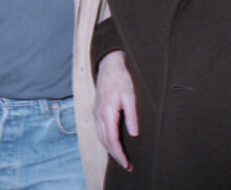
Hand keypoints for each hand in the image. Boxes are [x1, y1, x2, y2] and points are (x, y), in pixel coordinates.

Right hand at [93, 50, 137, 170]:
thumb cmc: (121, 79)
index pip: (112, 139)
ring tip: (121, 157)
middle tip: (127, 165)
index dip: (119, 153)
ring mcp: (96, 112)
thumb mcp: (130, 96)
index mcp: (107, 111)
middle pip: (104, 141)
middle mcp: (99, 114)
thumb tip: (134, 134)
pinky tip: (113, 143)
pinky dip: (105, 140)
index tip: (127, 163)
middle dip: (115, 155)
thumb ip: (131, 115)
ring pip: (100, 136)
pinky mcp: (96, 110)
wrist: (109, 65)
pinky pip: (99, 130)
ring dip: (109, 149)